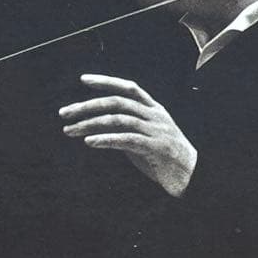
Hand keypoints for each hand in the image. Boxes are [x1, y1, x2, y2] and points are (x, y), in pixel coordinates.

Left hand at [59, 74, 197, 196]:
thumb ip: (127, 129)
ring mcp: (156, 131)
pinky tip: (90, 142)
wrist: (193, 177)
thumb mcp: (145, 138)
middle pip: (117, 102)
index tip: (83, 79)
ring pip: (119, 120)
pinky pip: (127, 140)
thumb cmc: (164, 159)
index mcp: (155, 110)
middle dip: (88, 106)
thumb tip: (98, 127)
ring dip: (90, 124)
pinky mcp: (155, 148)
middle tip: (64, 113)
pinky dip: (106, 139)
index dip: (106, 81)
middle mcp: (155, 116)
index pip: (129, 88)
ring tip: (70, 131)